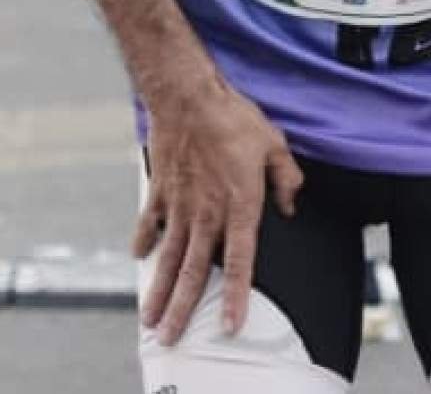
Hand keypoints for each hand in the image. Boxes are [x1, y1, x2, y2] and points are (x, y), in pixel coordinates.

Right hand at [134, 73, 302, 347]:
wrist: (186, 93)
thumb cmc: (232, 116)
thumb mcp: (274, 145)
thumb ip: (286, 179)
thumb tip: (291, 205)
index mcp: (239, 207)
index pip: (238, 264)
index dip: (234, 297)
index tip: (230, 324)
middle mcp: (207, 213)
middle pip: (193, 272)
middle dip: (181, 309)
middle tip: (169, 337)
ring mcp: (179, 203)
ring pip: (168, 256)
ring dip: (158, 289)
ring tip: (149, 317)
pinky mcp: (160, 188)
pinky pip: (150, 221)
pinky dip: (144, 240)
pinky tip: (140, 257)